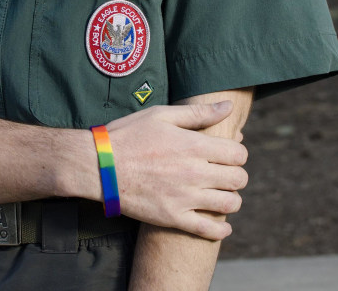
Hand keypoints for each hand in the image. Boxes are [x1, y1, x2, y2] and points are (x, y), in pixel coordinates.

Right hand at [106, 102, 247, 239]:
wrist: (98, 166)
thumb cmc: (127, 136)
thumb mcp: (160, 115)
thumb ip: (198, 113)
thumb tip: (228, 107)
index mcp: (194, 146)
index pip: (239, 154)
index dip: (236, 153)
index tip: (226, 154)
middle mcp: (195, 172)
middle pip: (238, 179)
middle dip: (235, 175)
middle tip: (223, 174)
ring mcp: (185, 197)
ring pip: (230, 204)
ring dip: (230, 199)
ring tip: (219, 195)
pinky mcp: (173, 217)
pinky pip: (209, 230)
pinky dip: (221, 229)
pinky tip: (220, 224)